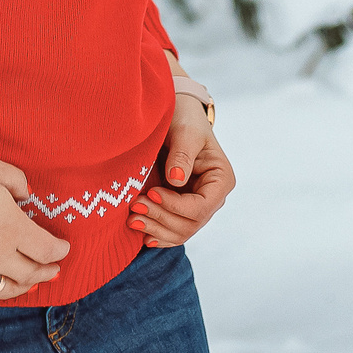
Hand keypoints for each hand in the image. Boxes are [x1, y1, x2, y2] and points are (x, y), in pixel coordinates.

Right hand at [0, 115, 69, 307]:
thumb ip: (17, 180)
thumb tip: (27, 196)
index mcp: (13, 228)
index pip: (49, 250)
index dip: (60, 250)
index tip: (63, 247)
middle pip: (32, 273)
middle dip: (48, 270)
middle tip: (54, 268)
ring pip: (7, 289)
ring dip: (22, 285)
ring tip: (28, 281)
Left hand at [133, 93, 233, 247]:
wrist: (176, 117)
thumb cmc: (185, 120)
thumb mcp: (185, 132)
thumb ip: (183, 155)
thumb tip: (176, 180)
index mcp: (220, 180)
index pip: (200, 207)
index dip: (175, 205)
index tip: (151, 192)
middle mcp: (211, 198)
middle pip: (190, 224)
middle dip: (162, 218)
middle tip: (135, 206)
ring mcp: (196, 206)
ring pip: (180, 232)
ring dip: (156, 229)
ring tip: (132, 219)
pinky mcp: (180, 209)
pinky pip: (171, 231)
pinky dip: (156, 234)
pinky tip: (141, 234)